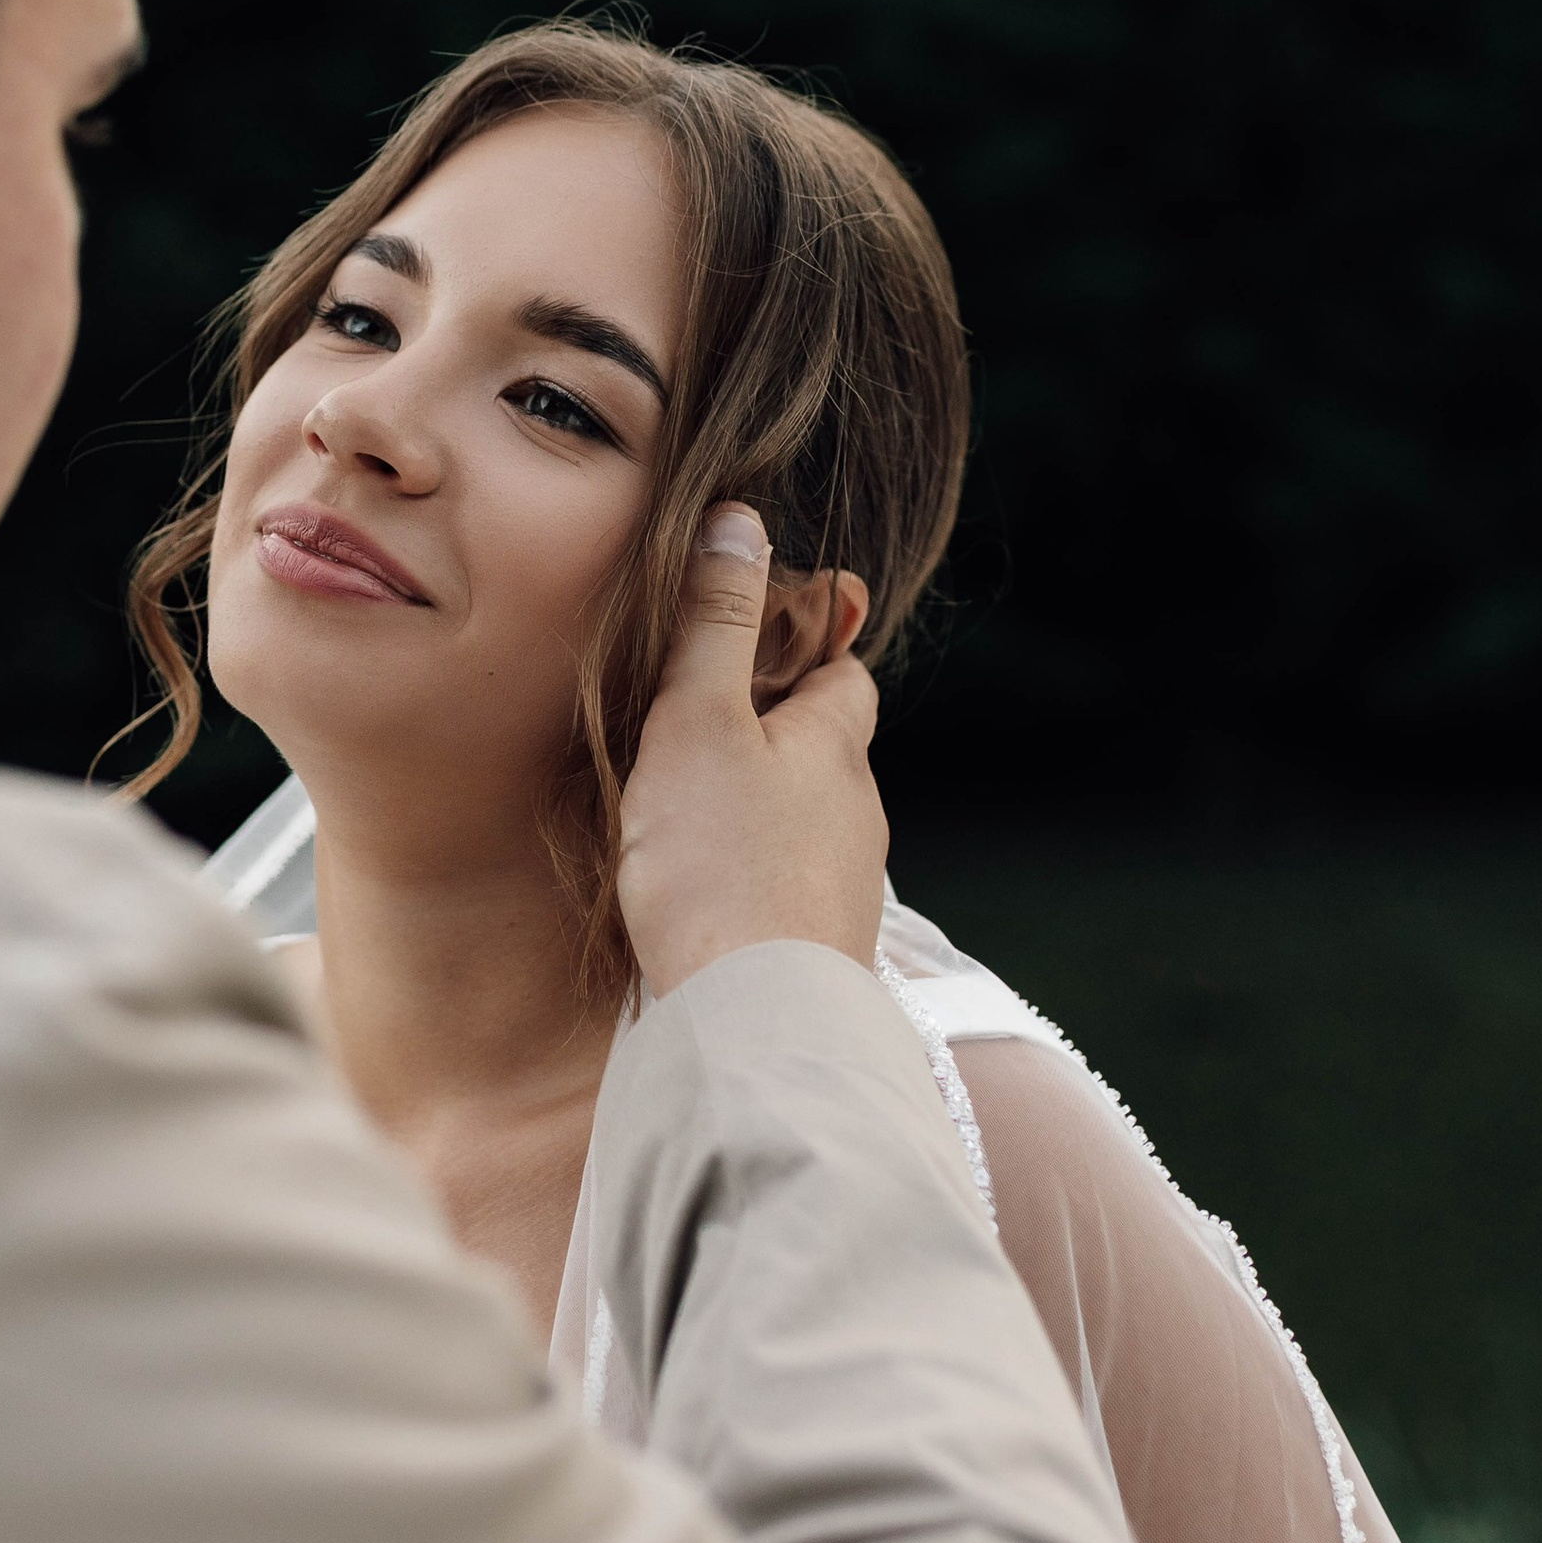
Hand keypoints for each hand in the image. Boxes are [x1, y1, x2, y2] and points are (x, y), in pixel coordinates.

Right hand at [615, 503, 888, 999]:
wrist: (757, 1022)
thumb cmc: (722, 866)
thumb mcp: (699, 721)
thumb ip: (715, 626)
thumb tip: (739, 521)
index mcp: (838, 742)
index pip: (846, 668)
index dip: (808, 644)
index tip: (758, 632)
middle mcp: (857, 811)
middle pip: (824, 746)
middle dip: (773, 727)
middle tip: (695, 718)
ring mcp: (843, 884)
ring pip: (804, 817)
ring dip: (757, 804)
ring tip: (684, 804)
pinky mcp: (816, 945)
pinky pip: (784, 881)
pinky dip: (749, 868)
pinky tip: (701, 886)